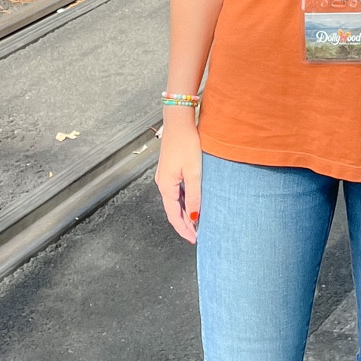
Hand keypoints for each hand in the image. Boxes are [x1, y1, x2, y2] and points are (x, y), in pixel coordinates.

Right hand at [155, 110, 201, 243]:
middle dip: (185, 223)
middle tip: (197, 234)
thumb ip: (195, 195)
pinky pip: (176, 190)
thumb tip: (195, 216)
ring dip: (185, 212)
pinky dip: (184, 200)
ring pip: (174, 200)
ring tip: (197, 221)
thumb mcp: (194, 172)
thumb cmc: (186, 143)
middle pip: (173, 209)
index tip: (194, 239)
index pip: (174, 215)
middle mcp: (162, 182)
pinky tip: (193, 202)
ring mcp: (165, 176)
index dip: (183, 229)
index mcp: (166, 186)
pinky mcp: (170, 169)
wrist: (179, 121)